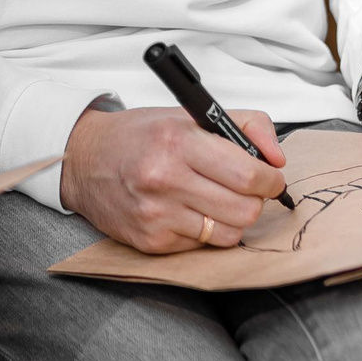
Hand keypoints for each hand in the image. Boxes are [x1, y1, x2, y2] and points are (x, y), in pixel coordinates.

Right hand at [58, 104, 286, 254]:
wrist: (84, 159)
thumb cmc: (140, 136)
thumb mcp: (191, 114)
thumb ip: (246, 125)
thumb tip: (277, 159)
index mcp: (178, 141)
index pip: (247, 174)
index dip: (270, 180)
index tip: (270, 177)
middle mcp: (164, 179)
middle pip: (244, 210)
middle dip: (255, 200)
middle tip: (246, 190)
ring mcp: (156, 215)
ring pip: (228, 234)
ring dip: (232, 219)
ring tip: (217, 199)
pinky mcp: (150, 241)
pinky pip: (202, 246)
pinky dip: (204, 231)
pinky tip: (188, 211)